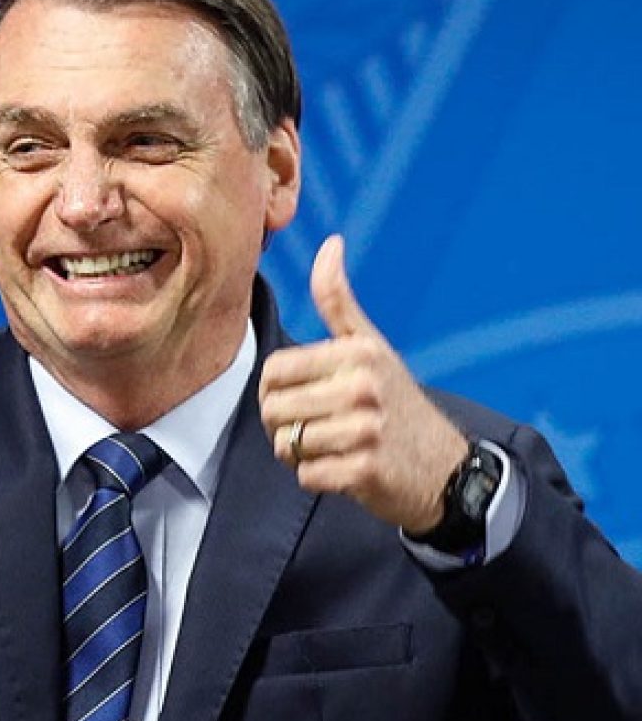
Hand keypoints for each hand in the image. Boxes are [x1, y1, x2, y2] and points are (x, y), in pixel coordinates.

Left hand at [258, 234, 467, 532]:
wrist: (446, 468)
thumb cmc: (396, 401)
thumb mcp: (371, 346)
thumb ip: (339, 300)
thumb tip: (331, 243)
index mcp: (358, 353)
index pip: (273, 371)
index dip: (274, 390)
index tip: (299, 397)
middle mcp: (363, 387)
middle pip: (274, 409)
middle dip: (283, 425)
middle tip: (314, 428)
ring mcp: (366, 429)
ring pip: (287, 445)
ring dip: (298, 454)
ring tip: (330, 447)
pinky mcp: (366, 470)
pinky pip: (306, 475)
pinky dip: (316, 478)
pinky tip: (343, 468)